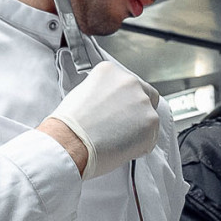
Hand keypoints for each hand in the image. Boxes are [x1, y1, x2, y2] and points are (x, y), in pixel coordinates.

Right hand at [42, 59, 160, 178]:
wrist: (69, 142)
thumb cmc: (68, 125)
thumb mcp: (82, 94)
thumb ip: (103, 93)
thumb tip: (111, 103)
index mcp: (111, 71)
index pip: (128, 84)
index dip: (123, 101)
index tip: (116, 112)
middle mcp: (129, 81)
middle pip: (145, 96)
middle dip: (136, 111)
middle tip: (120, 127)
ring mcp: (142, 101)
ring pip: (149, 117)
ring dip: (138, 129)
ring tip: (116, 140)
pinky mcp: (150, 122)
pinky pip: (151, 137)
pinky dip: (140, 145)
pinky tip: (121, 148)